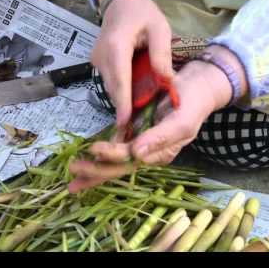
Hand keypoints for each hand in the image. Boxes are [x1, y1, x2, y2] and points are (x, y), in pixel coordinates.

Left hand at [69, 45, 247, 193]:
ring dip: (94, 170)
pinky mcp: (135, 135)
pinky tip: (85, 163)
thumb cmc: (191, 103)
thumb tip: (137, 154)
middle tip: (73, 171)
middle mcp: (149, 153)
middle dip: (96, 171)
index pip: (131, 159)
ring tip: (72, 179)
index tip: (94, 149)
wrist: (195, 88)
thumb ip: (160, 138)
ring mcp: (141, 146)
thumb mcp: (181, 120)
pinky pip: (115, 150)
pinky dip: (100, 158)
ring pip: (115, 162)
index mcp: (161, 153)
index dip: (112, 156)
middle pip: (119, 166)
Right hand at [92, 0, 174, 127]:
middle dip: (124, 107)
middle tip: (134, 128)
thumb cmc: (143, 14)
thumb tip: (166, 81)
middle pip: (113, 87)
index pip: (120, 80)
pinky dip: (120, 90)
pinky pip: (109, 81)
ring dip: (122, 99)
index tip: (124, 123)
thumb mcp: (159, 29)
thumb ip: (161, 54)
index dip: (122, 104)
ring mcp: (96, 60)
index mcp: (116, 46)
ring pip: (110, 86)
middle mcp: (101, 56)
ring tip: (135, 116)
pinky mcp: (96, 62)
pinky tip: (131, 96)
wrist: (121, 3)